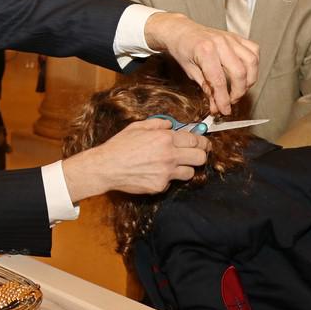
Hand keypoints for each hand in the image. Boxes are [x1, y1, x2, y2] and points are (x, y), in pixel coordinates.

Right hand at [62, 117, 210, 202]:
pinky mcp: (160, 186)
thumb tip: (172, 124)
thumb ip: (159, 123)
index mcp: (165, 138)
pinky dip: (167, 178)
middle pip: (200, 158)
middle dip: (201, 154)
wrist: (107, 167)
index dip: (202, 141)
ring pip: (190, 173)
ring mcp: (166, 173)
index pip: (195, 140)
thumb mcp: (138, 126)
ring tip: (174, 164)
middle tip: (197, 153)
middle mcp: (169, 156)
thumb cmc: (120, 145)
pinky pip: (172, 182)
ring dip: (185, 168)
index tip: (203, 142)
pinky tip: (156, 173)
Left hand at [144, 12, 258, 114]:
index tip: (224, 110)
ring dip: (249, 80)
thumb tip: (217, 107)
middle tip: (231, 101)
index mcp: (205, 51)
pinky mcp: (237, 37)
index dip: (223, 99)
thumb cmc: (183, 49)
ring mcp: (230, 38)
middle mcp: (220, 43)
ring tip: (239, 89)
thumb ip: (206, 88)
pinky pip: (254, 50)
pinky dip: (253, 64)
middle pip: (239, 72)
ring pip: (251, 61)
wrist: (181, 31)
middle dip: (238, 92)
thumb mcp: (190, 71)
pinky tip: (246, 73)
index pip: (219, 81)